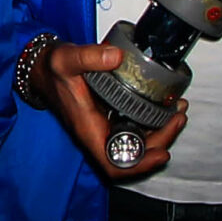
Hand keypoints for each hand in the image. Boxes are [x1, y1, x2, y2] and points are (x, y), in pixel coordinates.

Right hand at [33, 41, 186, 179]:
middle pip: (134, 155)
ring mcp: (105, 126)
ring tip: (177, 112)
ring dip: (161, 133)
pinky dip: (153, 123)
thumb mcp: (67, 59)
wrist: (44, 67)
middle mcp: (98, 133)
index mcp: (88, 128)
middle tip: (178, 118)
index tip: (161, 152)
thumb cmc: (52, 68)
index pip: (114, 162)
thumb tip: (116, 56)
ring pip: (137, 143)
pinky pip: (135, 129)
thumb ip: (89, 56)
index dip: (140, 165)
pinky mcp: (110, 117)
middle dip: (161, 141)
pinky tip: (164, 107)